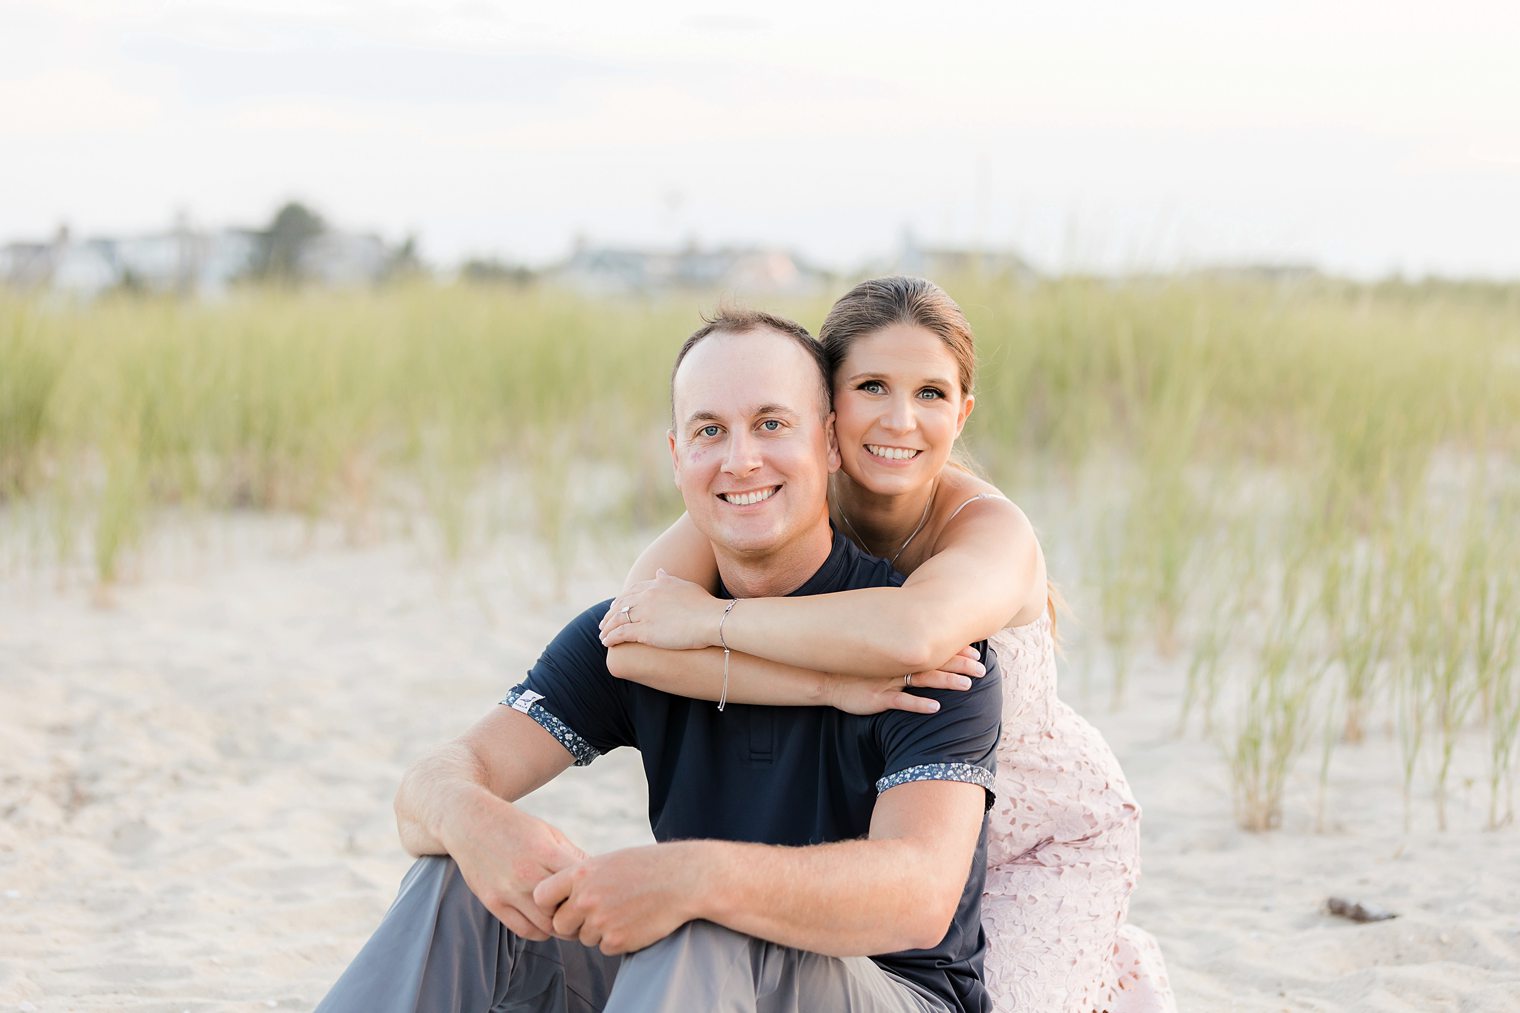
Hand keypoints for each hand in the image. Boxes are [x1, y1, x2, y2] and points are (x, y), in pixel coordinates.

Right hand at [447, 800, 587, 942]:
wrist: (469, 823)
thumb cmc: (516, 826)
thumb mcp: (548, 832)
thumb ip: (572, 856)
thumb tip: (598, 877)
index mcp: (544, 852)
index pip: (578, 884)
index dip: (590, 893)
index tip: (595, 895)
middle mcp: (526, 874)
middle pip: (564, 910)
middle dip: (578, 915)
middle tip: (585, 915)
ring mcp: (507, 891)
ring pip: (545, 926)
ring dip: (559, 927)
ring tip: (567, 920)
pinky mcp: (492, 902)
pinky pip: (523, 930)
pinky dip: (539, 932)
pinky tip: (545, 922)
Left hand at [533, 843, 700, 954]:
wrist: (683, 879)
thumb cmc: (647, 866)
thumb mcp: (608, 861)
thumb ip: (582, 878)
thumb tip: (560, 898)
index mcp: (580, 874)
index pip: (541, 896)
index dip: (550, 903)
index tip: (562, 904)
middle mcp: (586, 899)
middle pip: (560, 924)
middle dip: (573, 923)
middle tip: (596, 913)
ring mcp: (601, 922)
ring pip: (584, 938)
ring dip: (598, 931)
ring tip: (623, 911)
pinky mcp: (617, 941)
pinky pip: (604, 948)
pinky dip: (617, 940)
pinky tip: (634, 921)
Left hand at [599, 569, 725, 650]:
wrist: (711, 620)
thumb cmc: (704, 605)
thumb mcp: (685, 586)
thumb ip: (668, 579)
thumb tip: (658, 571)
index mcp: (656, 585)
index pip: (632, 591)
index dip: (622, 600)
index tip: (616, 606)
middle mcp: (647, 596)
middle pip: (621, 604)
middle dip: (610, 614)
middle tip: (604, 622)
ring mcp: (644, 613)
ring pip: (617, 619)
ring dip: (607, 627)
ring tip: (602, 635)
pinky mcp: (645, 631)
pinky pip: (621, 634)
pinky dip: (611, 638)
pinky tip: (606, 643)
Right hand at [828, 646, 984, 715]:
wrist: (824, 677)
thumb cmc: (852, 666)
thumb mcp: (876, 654)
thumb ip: (896, 648)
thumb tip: (917, 641)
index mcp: (898, 653)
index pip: (932, 649)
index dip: (954, 651)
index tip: (976, 652)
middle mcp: (896, 664)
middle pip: (933, 662)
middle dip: (959, 665)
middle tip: (981, 668)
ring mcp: (887, 680)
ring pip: (921, 680)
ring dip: (945, 682)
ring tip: (967, 685)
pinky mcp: (878, 698)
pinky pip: (900, 701)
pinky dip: (917, 704)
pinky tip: (935, 707)